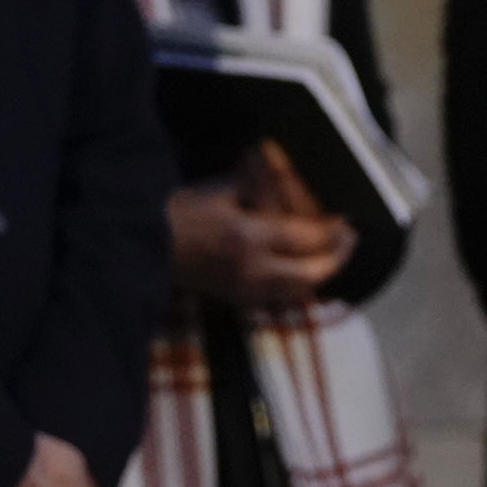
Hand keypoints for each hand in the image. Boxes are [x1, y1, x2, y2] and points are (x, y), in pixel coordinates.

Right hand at [170, 145, 354, 309]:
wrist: (137, 248)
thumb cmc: (175, 212)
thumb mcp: (221, 194)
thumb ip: (258, 193)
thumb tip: (290, 186)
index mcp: (248, 237)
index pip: (307, 238)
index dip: (332, 231)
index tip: (346, 220)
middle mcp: (252, 270)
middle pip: (312, 273)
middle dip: (337, 257)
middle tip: (349, 239)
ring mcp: (243, 290)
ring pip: (298, 291)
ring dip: (320, 274)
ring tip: (332, 255)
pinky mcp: (234, 300)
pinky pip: (278, 298)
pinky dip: (297, 286)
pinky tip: (302, 272)